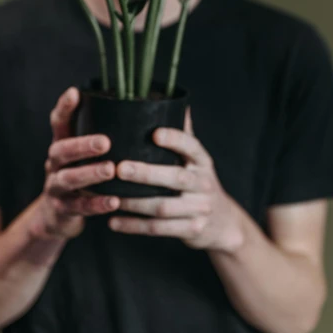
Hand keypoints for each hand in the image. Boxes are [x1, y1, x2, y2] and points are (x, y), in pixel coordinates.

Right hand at [32, 87, 120, 239]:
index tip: (75, 92)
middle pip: (61, 150)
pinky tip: (114, 202)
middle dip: (82, 145)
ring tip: (111, 170)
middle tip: (105, 142)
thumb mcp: (82, 155)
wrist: (55, 216)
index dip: (64, 108)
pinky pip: (80, 207)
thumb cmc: (80, 175)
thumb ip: (98, 136)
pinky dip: (97, 204)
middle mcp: (54, 164)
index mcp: (61, 145)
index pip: (58, 122)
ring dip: (90, 174)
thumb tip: (136, 111)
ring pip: (68, 179)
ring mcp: (56, 187)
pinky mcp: (63, 210)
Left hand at [108, 108, 243, 251]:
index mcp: (202, 161)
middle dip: (146, 174)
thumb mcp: (197, 160)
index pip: (191, 146)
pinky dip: (134, 226)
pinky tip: (113, 222)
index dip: (175, 139)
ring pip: (163, 206)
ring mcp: (199, 209)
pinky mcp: (191, 230)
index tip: (154, 133)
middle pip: (175, 178)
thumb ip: (185, 135)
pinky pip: (158, 229)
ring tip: (110, 197)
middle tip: (119, 168)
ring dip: (134, 203)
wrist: (222, 223)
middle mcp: (203, 183)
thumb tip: (179, 103)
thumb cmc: (199, 182)